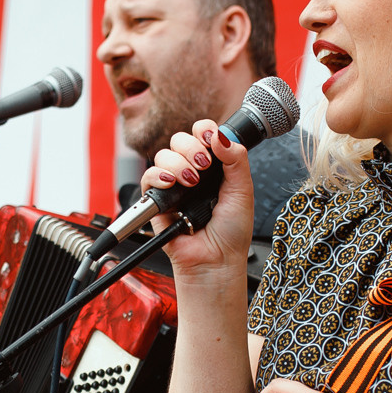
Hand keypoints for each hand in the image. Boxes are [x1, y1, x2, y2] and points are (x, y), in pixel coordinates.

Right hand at [146, 121, 254, 279]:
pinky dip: (157, 175)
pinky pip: (148, 177)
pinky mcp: (158, 201)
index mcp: (214, 167)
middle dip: (192, 147)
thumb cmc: (232, 233)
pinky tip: (171, 183)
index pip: (203, 135)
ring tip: (191, 182)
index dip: (205, 131)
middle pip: (180, 140)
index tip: (212, 139)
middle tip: (204, 166)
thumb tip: (221, 134)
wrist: (217, 260)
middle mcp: (193, 173)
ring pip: (164, 155)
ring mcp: (174, 186)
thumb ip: (236, 158)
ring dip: (178, 164)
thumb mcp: (243, 190)